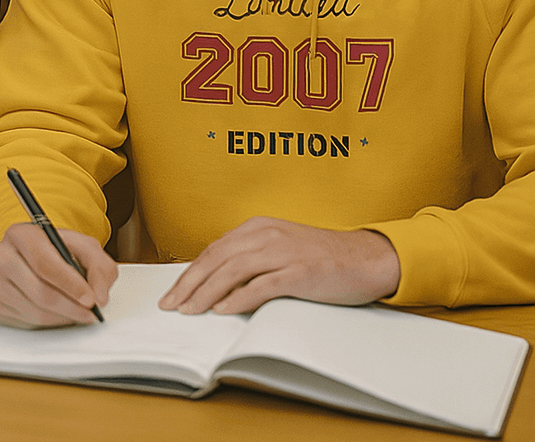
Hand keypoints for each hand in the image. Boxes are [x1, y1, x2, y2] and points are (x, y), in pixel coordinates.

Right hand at [0, 221, 116, 326]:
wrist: (30, 256)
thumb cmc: (55, 251)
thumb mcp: (84, 247)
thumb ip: (99, 267)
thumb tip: (99, 296)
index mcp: (20, 234)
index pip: (45, 264)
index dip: (70, 285)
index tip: (91, 299)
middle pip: (39, 291)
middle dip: (71, 307)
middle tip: (90, 313)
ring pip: (33, 311)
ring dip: (61, 318)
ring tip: (75, 312)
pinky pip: (22, 321)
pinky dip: (45, 321)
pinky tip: (54, 312)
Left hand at [159, 216, 401, 314]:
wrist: (367, 258)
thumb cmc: (322, 257)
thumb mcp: (280, 248)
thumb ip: (251, 258)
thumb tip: (217, 282)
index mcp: (257, 228)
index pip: (213, 251)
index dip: (190, 273)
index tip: (172, 293)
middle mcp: (266, 235)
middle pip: (216, 259)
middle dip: (189, 284)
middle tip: (170, 305)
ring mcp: (283, 252)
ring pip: (232, 271)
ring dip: (206, 293)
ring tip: (189, 310)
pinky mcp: (300, 272)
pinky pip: (262, 285)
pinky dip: (239, 297)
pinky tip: (223, 309)